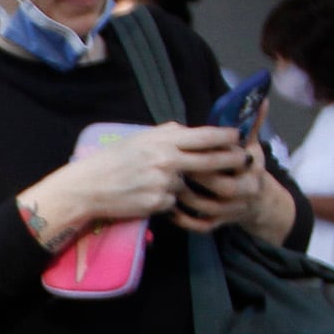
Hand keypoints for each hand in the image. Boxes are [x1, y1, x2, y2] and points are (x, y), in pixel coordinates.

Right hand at [28, 123, 230, 241]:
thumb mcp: (139, 139)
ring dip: (182, 185)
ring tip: (155, 182)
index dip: (225, 136)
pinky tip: (145, 195)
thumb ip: (165, 134)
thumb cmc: (111, 161)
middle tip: (245, 159)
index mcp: (163, 141)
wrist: (88, 187)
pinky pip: (173, 202)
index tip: (238, 136)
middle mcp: (168, 160)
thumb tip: (187, 130)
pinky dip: (165, 199)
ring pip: (188, 184)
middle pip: (210, 160)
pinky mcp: (159, 203)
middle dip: (231, 159)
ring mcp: (165, 183)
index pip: (204, 137)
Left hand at [170, 130, 290, 238]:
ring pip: (209, 208)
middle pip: (223, 187)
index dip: (214, 156)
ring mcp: (232, 210)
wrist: (258, 200)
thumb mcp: (252, 146)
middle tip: (175, 166)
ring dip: (187, 198)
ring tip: (167, 185)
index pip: (235, 162)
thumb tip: (260, 100)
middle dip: (200, 177)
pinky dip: (186, 220)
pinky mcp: (220, 223)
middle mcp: (246, 191)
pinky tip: (170, 209)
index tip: (192, 147)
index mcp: (252, 168)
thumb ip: (251, 124)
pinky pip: (202, 226)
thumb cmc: (249, 166)